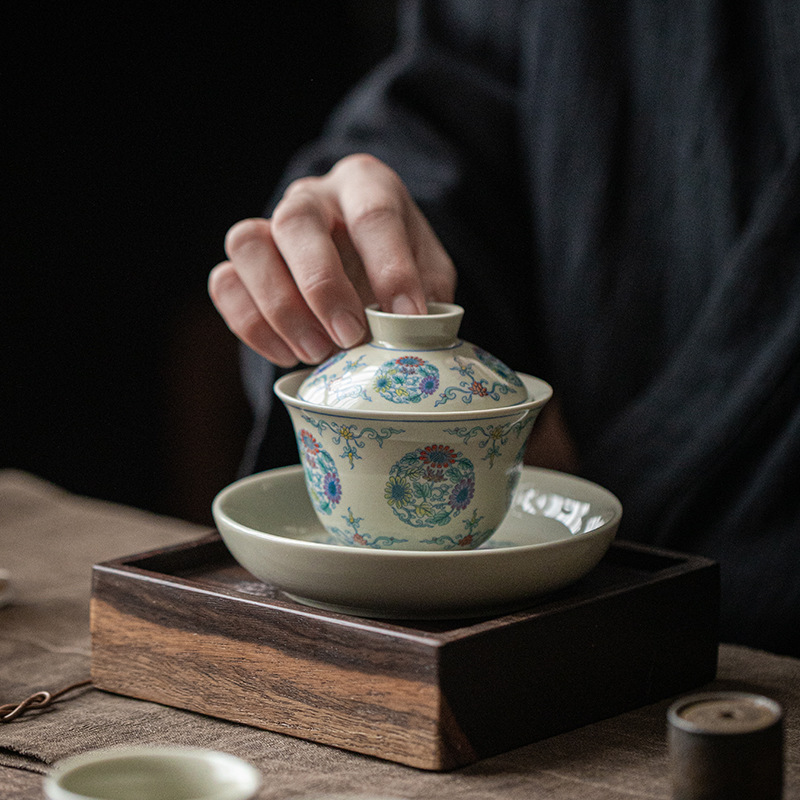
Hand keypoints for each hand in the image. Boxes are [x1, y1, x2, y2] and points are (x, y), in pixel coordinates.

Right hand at [208, 154, 456, 365]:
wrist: (363, 268)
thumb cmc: (399, 267)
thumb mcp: (429, 274)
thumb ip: (427, 298)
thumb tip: (411, 334)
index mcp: (365, 184)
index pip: (373, 214)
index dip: (391, 269)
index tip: (407, 318)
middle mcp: (311, 197)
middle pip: (296, 221)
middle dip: (322, 285)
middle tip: (349, 336)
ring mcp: (268, 225)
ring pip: (247, 245)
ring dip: (280, 307)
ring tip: (318, 352)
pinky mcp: (241, 264)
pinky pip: (225, 284)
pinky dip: (253, 326)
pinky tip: (289, 355)